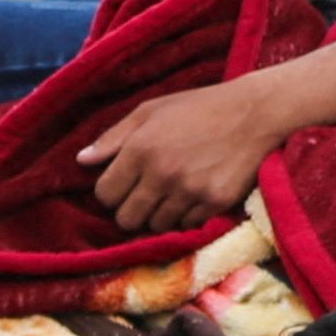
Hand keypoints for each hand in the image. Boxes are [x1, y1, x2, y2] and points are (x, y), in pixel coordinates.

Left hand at [78, 76, 290, 229]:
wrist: (254, 113)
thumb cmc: (199, 108)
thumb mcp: (151, 111)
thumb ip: (114, 137)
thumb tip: (82, 161)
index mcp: (140, 148)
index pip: (105, 194)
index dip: (111, 193)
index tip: (123, 186)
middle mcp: (161, 174)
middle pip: (127, 219)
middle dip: (131, 210)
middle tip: (145, 196)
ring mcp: (188, 192)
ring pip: (156, 226)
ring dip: (159, 215)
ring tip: (172, 194)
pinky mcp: (213, 203)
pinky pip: (186, 226)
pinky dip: (186, 217)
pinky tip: (193, 196)